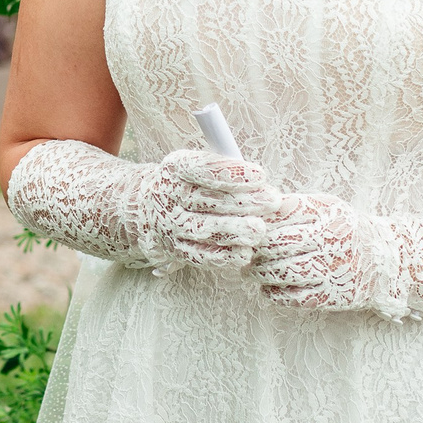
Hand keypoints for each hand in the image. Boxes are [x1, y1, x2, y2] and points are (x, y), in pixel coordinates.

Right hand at [137, 146, 275, 269]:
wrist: (152, 208)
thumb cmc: (190, 184)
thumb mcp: (200, 167)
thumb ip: (228, 172)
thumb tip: (263, 184)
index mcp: (175, 167)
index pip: (201, 168)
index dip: (231, 173)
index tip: (260, 176)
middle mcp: (167, 194)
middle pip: (205, 199)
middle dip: (242, 201)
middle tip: (270, 202)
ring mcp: (169, 224)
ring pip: (201, 228)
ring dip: (233, 230)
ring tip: (259, 229)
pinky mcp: (174, 249)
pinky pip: (198, 255)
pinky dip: (222, 256)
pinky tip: (244, 253)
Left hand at [246, 192, 373, 309]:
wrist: (386, 261)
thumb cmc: (345, 231)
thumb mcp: (326, 208)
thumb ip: (294, 206)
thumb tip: (256, 207)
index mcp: (326, 212)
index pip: (282, 213)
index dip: (258, 222)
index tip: (246, 228)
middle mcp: (330, 239)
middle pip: (277, 243)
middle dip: (254, 249)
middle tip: (244, 253)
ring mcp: (331, 269)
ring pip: (282, 271)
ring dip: (259, 273)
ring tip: (251, 272)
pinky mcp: (331, 296)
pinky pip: (293, 297)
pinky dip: (274, 294)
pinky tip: (268, 289)